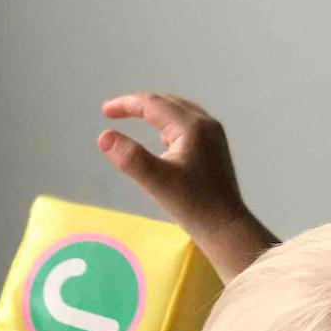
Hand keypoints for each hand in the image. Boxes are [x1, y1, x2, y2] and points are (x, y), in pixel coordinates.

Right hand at [99, 92, 277, 280]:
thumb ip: (130, 158)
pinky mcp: (215, 148)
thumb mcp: (157, 182)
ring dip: (155, 112)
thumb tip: (104, 137)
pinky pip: (188, 125)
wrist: (226, 228)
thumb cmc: (193, 206)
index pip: (153, 104)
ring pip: (179, 112)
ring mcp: (214, 135)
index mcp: (192, 127)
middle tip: (114, 112)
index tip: (105, 111)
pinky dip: (169, 124)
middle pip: (167, 103)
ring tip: (135, 118)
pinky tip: (163, 139)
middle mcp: (206, 124)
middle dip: (139, 105)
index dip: (126, 104)